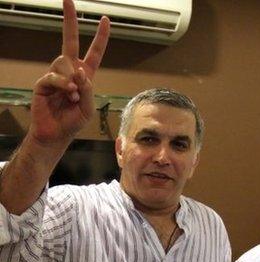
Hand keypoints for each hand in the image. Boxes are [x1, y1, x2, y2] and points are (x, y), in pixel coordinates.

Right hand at [30, 0, 109, 146]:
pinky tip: (66, 95)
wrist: (56, 134)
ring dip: (71, 80)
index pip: (94, 52)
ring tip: (72, 96)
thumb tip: (79, 71)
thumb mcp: (88, 107)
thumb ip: (88, 89)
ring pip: (64, 63)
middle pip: (69, 41)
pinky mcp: (43, 82)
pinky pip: (53, 76)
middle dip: (70, 20)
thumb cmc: (73, 121)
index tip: (105, 19)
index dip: (100, 37)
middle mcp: (70, 71)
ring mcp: (55, 75)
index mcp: (85, 75)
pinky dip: (62, 85)